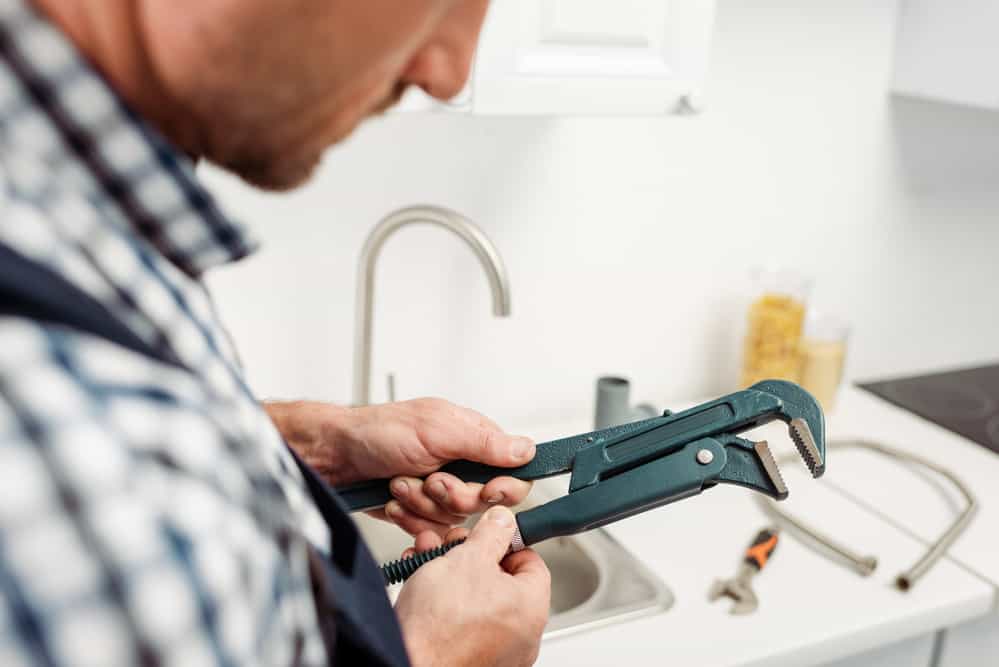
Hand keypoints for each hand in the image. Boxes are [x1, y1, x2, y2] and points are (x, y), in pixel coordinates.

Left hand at [266, 398, 534, 536]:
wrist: (335, 458)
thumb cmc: (380, 432)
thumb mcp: (438, 431)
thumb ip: (484, 443)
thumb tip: (526, 449)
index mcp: (473, 439)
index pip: (513, 472)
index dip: (503, 488)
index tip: (486, 490)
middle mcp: (461, 466)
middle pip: (485, 502)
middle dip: (454, 496)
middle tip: (433, 481)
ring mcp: (440, 491)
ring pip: (455, 519)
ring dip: (425, 504)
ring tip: (403, 483)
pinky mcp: (421, 512)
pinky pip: (431, 531)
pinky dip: (411, 518)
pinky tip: (396, 500)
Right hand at [395, 506, 549, 666]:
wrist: (406, 664)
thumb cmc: (439, 626)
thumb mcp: (468, 559)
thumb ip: (491, 534)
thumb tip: (503, 521)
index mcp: (531, 608)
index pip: (531, 561)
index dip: (505, 542)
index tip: (484, 535)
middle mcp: (520, 635)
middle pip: (501, 580)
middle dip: (469, 555)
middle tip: (450, 547)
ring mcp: (496, 652)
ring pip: (477, 599)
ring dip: (451, 574)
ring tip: (426, 561)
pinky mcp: (470, 659)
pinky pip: (463, 622)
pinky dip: (444, 602)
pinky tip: (421, 586)